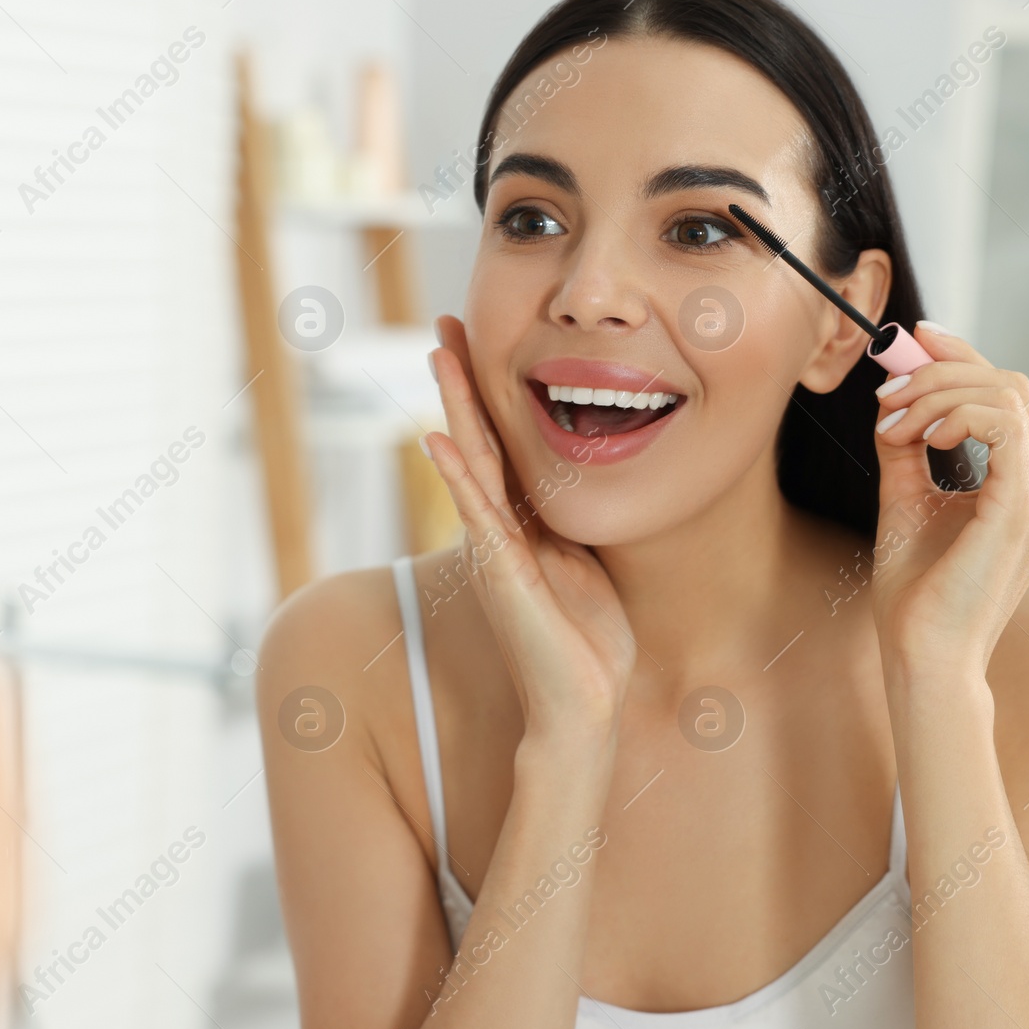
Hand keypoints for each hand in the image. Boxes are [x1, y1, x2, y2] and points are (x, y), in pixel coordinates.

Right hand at [420, 314, 635, 742]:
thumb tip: (590, 481)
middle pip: (476, 440)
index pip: (500, 444)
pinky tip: (438, 438)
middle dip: (462, 381)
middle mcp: (499, 529)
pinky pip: (476, 513)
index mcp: (521, 523)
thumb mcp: (586, 561)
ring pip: (470, 463)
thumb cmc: (587, 640)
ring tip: (441, 357)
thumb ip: (575, 522)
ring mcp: (495, 548)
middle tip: (445, 324)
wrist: (584, 703)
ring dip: (454, 408)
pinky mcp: (500, 572)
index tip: (477, 341)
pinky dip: (456, 475)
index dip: (487, 393)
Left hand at [867, 322, 1028, 682]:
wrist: (922, 654)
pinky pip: (1006, 424)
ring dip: (938, 393)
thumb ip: (907, 448)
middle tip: (886, 388)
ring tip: (893, 424)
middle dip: (941, 369)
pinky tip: (919, 436)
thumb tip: (894, 399)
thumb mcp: (906, 500)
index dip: (961, 357)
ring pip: (1006, 395)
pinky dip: (957, 414)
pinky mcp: (1028, 508)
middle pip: (1009, 384)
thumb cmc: (915, 594)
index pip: (1007, 396)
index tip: (911, 341)